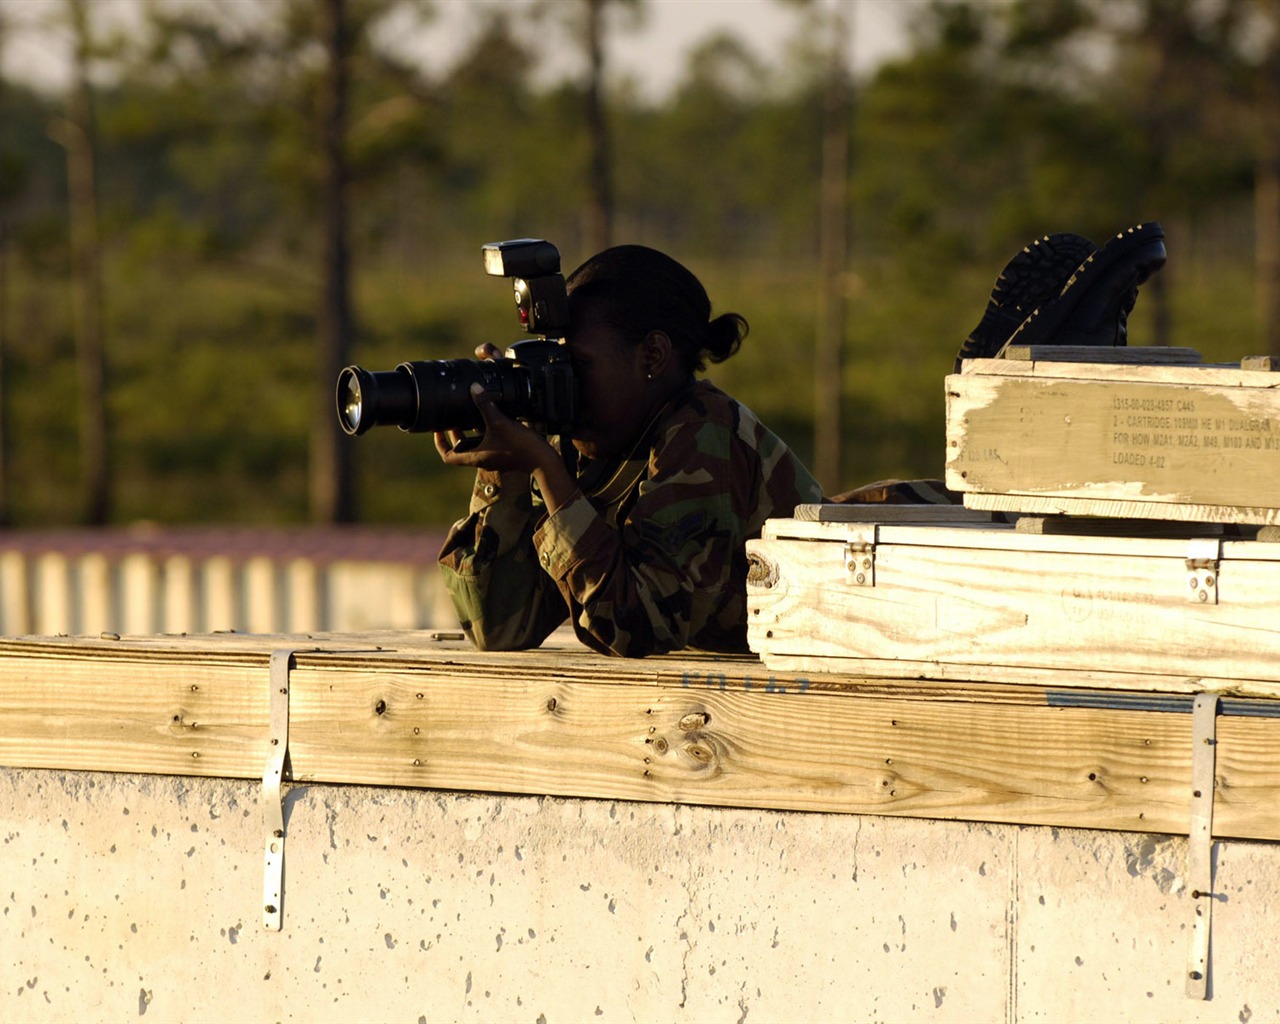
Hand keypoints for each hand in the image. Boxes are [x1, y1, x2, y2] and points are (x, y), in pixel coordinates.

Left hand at [435, 383, 578, 514]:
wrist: (545, 461)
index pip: (447, 456)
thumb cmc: (521, 447)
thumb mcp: (500, 423)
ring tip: (469, 413)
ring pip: (474, 445)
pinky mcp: (504, 454)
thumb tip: (473, 388)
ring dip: (470, 431)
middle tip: (453, 417)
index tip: (438, 428)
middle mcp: (482, 459)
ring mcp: (493, 457)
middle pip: (460, 449)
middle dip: (455, 433)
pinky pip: (488, 443)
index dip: (440, 443)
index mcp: (475, 457)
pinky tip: (491, 417)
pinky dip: (485, 432)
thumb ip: (486, 405)